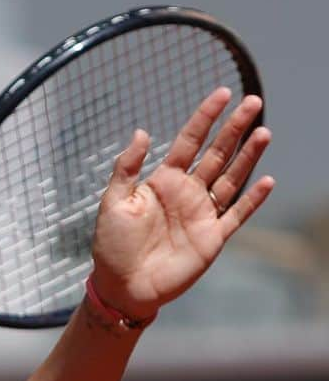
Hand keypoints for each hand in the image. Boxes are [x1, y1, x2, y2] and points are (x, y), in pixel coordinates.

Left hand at [90, 89, 273, 321]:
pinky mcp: (211, 239)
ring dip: (248, 157)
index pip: (190, 140)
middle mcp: (187, 193)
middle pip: (217, 153)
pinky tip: (267, 181)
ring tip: (263, 132)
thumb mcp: (113, 202)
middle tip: (253, 102)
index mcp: (164, 181)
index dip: (206, 117)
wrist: (122, 287)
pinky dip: (252, 200)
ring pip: (231, 178)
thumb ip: (127, 168)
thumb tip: (141, 131)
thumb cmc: (113, 246)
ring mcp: (201, 215)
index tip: (223, 93)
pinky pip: (236, 215)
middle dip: (235, 128)